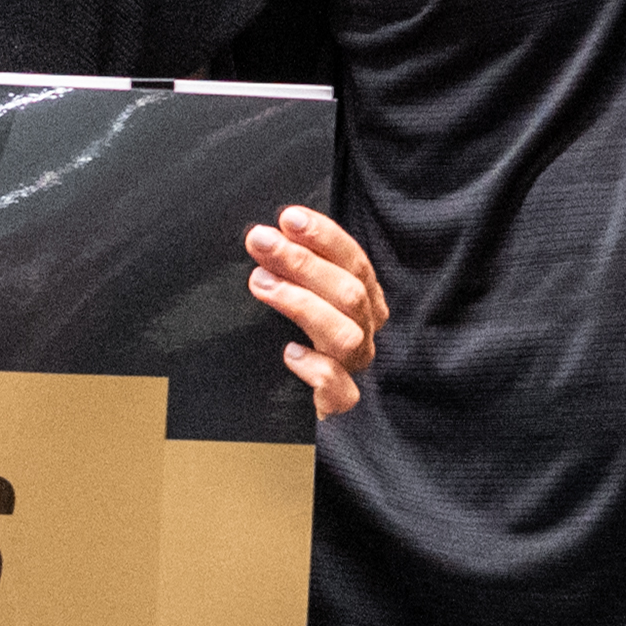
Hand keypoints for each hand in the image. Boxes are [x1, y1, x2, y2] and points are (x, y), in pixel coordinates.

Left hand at [243, 204, 386, 418]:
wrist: (295, 407)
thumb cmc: (295, 340)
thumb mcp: (298, 297)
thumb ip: (294, 269)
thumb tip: (266, 234)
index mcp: (363, 301)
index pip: (354, 261)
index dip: (324, 237)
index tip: (288, 218)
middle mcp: (365, 331)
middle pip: (349, 292)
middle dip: (303, 263)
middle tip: (261, 242)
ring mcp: (354, 367)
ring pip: (345, 335)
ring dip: (302, 304)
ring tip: (260, 284)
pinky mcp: (340, 404)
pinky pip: (341, 390)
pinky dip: (319, 369)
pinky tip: (290, 353)